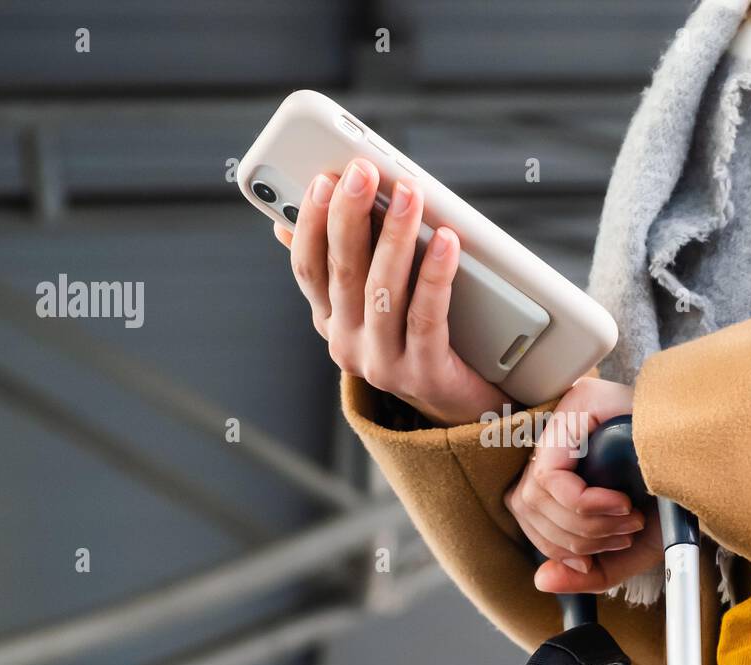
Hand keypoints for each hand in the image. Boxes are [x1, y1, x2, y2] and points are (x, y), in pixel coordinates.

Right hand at [275, 158, 509, 425]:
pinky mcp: (424, 375)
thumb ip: (344, 262)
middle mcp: (348, 345)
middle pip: (343, 272)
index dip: (311, 223)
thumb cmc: (421, 338)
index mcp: (331, 322)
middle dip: (351, 216)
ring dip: (394, 236)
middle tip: (363, 171)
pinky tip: (446, 240)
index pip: (308, 269)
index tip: (323, 179)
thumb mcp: (374, 302)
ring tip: (409, 193)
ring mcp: (383, 364)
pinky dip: (435, 275)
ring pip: (382, 291)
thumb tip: (286, 224)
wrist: (464, 406)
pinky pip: (427, 318)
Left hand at [504, 378, 662, 593]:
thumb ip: (588, 573)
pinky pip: (549, 476)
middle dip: (575, 540)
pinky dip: (583, 505)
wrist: (713, 466)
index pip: (527, 512)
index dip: (558, 546)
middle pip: (525, 505)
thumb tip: (542, 580)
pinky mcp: (575, 405)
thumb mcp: (629, 549)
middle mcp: (556, 434)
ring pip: (534, 494)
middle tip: (624, 534)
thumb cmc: (675, 499)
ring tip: (629, 518)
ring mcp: (563, 414)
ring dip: (585, 524)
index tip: (599, 555)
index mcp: (562, 462)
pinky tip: (619, 503)